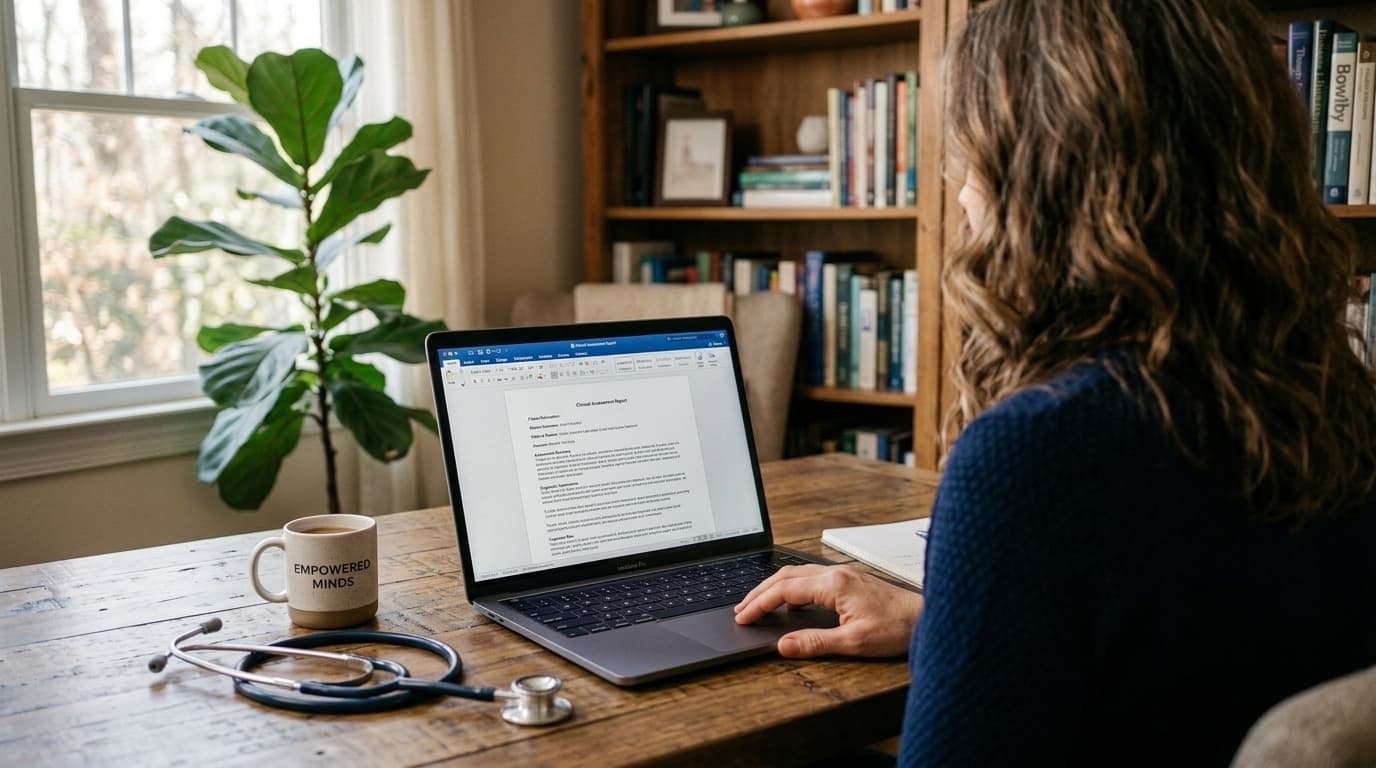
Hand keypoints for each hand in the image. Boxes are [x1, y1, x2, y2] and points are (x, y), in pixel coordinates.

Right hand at [733, 564, 922, 657]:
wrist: (926, 616)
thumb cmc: (897, 627)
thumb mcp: (853, 641)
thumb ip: (815, 642)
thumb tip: (782, 645)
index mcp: (832, 584)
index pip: (784, 591)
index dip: (759, 604)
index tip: (742, 616)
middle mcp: (835, 573)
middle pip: (786, 576)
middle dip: (760, 592)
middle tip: (741, 608)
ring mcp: (843, 574)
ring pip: (797, 573)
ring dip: (774, 587)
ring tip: (758, 602)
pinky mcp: (850, 579)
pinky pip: (811, 577)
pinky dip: (792, 586)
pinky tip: (791, 599)